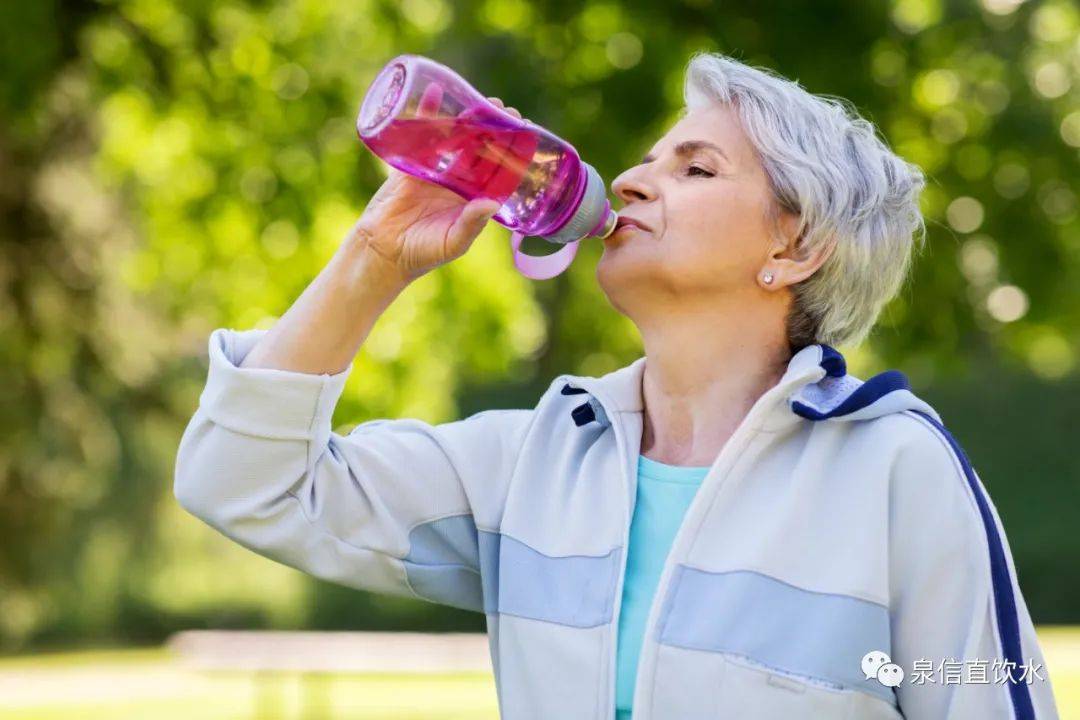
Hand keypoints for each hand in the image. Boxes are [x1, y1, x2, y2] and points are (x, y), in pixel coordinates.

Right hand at [349, 95, 523, 285]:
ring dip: (466, 118)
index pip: (497, 170)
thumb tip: (492, 203)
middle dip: (491, 129)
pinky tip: (436, 92)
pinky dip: (427, 113)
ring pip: (454, 138)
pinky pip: (421, 134)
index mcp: (473, 199)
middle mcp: (457, 182)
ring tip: (479, 100)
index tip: (522, 132)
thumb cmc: (422, 253)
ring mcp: (434, 171)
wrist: (383, 252)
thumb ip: (471, 224)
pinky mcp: (410, 164)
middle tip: (502, 109)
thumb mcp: (453, 242)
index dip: (510, 151)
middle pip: (478, 148)